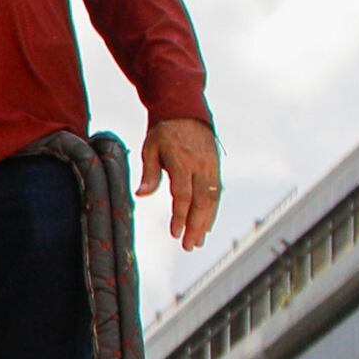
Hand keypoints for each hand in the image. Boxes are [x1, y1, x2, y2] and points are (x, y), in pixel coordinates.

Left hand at [146, 115, 221, 252]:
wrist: (186, 112)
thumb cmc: (164, 132)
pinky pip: (216, 193)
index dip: (180, 216)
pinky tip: (205, 227)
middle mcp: (201, 165)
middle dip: (196, 226)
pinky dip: (212, 212)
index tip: (175, 233)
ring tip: (197, 243)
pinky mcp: (216, 168)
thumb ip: (149, 173)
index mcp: (182, 160)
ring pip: (212, 200)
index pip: (183, 194)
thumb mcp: (151, 148)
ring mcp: (211, 166)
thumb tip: (141, 194)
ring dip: (206, 223)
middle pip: (202, 201)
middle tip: (188, 246)